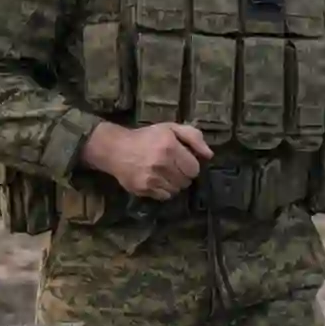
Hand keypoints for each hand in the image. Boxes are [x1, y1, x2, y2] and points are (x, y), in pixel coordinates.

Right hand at [80, 121, 212, 199]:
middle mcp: (161, 163)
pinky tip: (157, 180)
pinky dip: (164, 191)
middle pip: (187, 181)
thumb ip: (193, 137)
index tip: (183, 161)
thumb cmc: (146, 137)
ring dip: (174, 183)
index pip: (194, 168)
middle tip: (173, 167)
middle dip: (183, 175)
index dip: (191, 165)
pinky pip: (165, 197)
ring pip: (177, 190)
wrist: (115, 149)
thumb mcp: (170, 129)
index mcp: (170, 146)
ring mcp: (151, 178)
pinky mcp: (143, 189)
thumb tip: (209, 155)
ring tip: (164, 174)